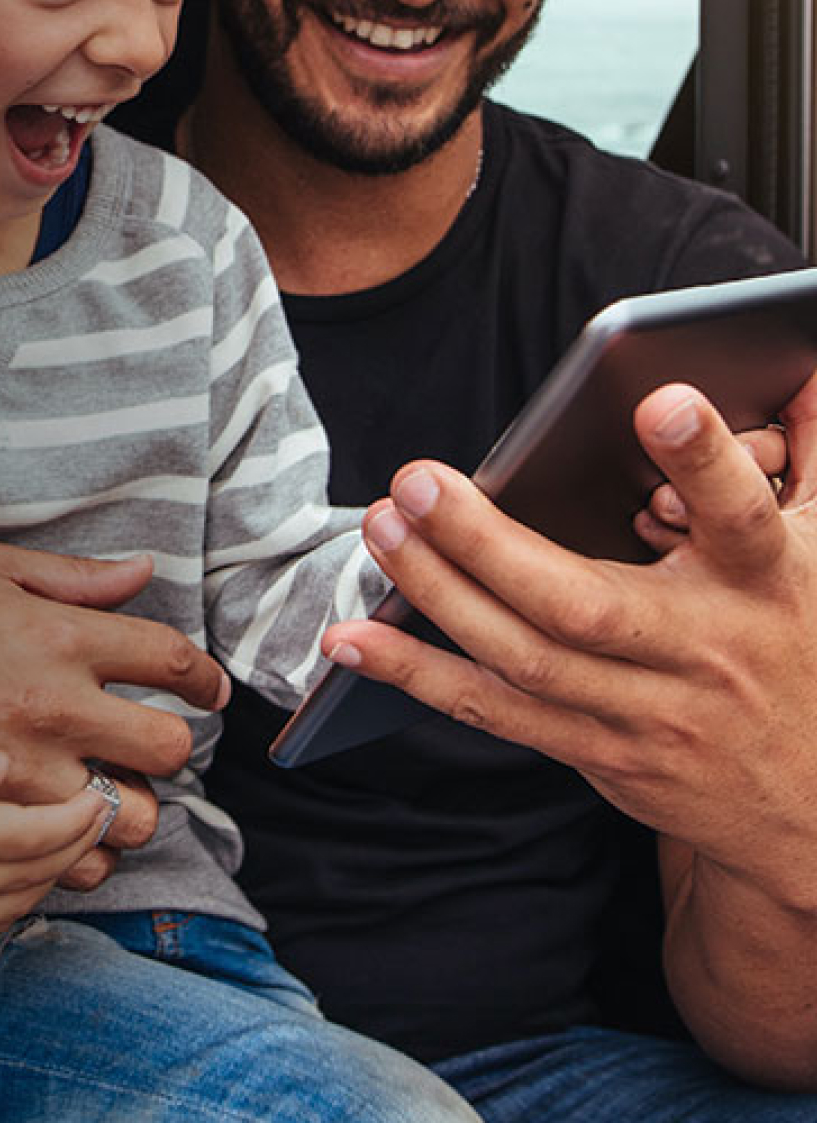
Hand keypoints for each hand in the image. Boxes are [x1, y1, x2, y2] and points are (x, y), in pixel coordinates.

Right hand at [0, 544, 229, 882]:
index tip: (205, 690)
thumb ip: (69, 577)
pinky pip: (70, 863)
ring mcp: (20, 772)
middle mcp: (48, 706)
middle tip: (149, 743)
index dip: (204, 678)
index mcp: (54, 636)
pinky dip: (79, 853)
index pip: (169, 660)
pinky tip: (60, 826)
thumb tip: (142, 570)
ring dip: (130, 806)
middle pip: (168, 749)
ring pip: (129, 818)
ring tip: (105, 787)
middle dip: (171, 747)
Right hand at [0, 709, 110, 941]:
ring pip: (14, 906)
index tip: (101, 793)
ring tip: (72, 834)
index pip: (24, 837)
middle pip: (29, 875)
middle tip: (103, 810)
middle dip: (75, 845)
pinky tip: (28, 865)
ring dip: (53, 874)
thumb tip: (3, 768)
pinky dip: (19, 899)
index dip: (74, 819)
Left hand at [326, 376, 816, 890]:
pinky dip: (418, 676)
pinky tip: (352, 641)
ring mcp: (649, 713)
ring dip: (437, 594)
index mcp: (767, 583)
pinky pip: (496, 713)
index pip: (741, 515)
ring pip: (525, 657)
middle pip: (583, 602)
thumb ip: (809, 460)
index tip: (660, 400)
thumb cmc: (801, 646)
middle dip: (487, 542)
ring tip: (379, 530)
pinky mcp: (601, 755)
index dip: (703, 462)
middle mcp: (705, 652)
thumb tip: (804, 367)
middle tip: (417, 479)